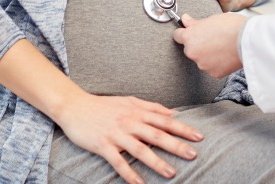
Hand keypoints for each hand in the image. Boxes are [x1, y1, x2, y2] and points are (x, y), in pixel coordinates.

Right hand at [55, 92, 203, 183]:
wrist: (76, 106)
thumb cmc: (105, 105)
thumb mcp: (131, 101)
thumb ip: (152, 107)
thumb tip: (173, 113)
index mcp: (138, 111)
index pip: (165, 120)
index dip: (183, 128)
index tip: (199, 136)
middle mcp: (130, 122)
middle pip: (157, 135)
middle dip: (176, 145)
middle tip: (193, 154)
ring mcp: (117, 134)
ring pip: (140, 149)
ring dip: (156, 162)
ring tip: (171, 173)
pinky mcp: (103, 146)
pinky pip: (118, 162)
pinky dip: (129, 173)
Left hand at [173, 13, 245, 77]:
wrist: (247, 40)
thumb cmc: (231, 26)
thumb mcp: (211, 19)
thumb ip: (195, 22)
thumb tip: (184, 19)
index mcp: (190, 37)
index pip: (177, 36)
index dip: (184, 33)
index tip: (189, 32)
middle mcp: (192, 52)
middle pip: (190, 48)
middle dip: (198, 44)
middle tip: (213, 38)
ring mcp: (202, 64)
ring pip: (201, 59)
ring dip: (208, 54)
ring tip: (222, 46)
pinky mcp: (213, 73)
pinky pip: (211, 67)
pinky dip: (217, 63)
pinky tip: (226, 55)